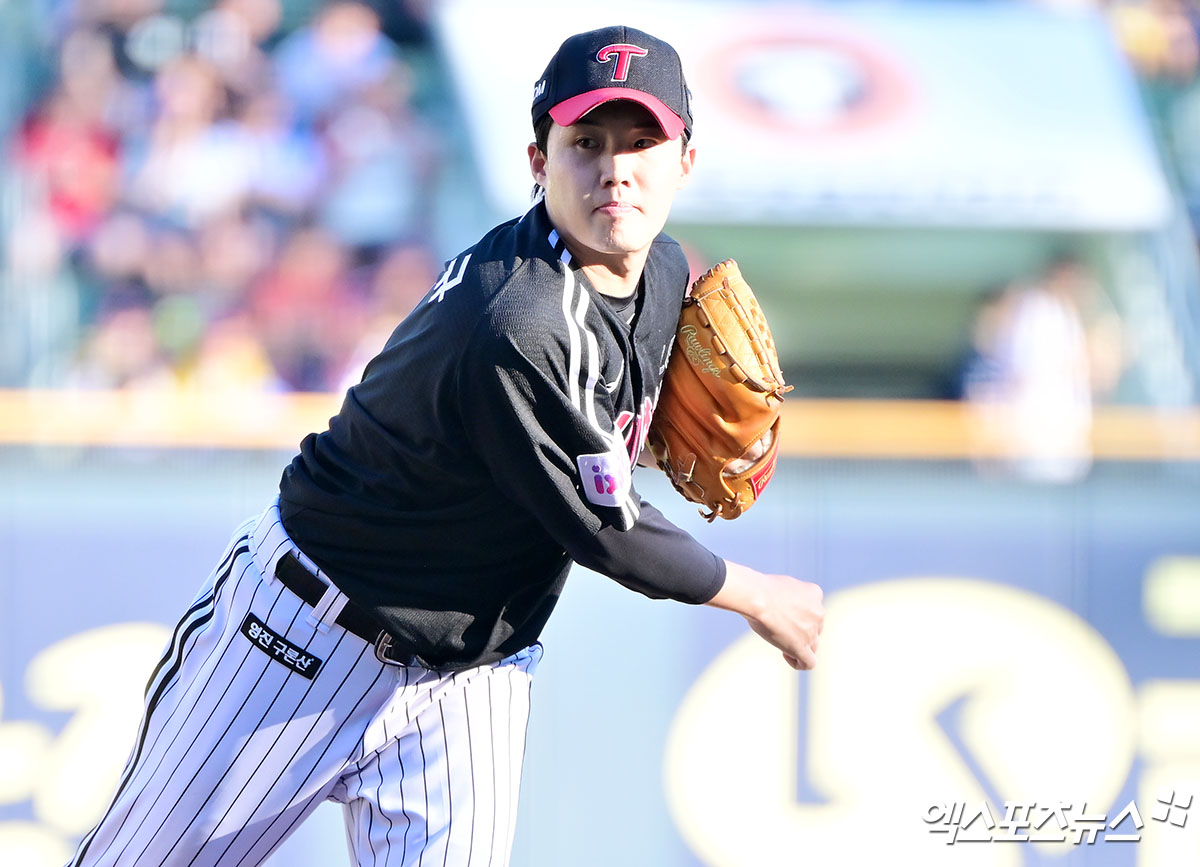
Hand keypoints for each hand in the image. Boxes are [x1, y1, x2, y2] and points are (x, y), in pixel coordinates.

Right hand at [706, 561, 824, 669]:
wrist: (757, 597)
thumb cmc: (761, 589)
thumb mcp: (781, 586)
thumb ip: (789, 597)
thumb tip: (782, 607)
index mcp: (815, 594)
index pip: (813, 610)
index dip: (799, 615)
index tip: (783, 614)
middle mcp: (818, 613)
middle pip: (815, 628)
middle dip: (800, 630)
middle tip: (779, 627)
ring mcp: (811, 631)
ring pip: (813, 645)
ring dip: (800, 645)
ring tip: (781, 641)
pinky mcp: (801, 647)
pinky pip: (809, 663)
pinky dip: (799, 662)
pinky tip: (786, 654)